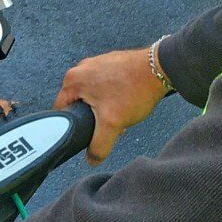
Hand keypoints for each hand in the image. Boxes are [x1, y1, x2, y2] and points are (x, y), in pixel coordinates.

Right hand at [54, 46, 168, 165]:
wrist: (161, 68)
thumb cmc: (133, 91)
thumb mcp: (112, 125)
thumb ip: (98, 146)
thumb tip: (91, 160)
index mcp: (72, 80)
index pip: (60, 110)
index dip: (70, 125)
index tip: (84, 132)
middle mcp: (80, 68)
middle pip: (76, 101)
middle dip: (89, 115)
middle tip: (106, 124)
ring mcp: (96, 62)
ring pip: (91, 93)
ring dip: (102, 105)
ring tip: (118, 112)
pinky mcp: (110, 61)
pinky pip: (103, 83)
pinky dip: (111, 93)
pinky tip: (125, 100)